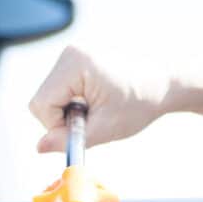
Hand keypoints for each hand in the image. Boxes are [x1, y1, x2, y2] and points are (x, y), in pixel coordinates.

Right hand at [29, 46, 169, 152]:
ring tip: (96, 111)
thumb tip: (38, 147)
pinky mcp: (76, 60)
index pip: (41, 105)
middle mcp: (70, 54)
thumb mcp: (104, 128)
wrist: (164, 84)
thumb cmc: (140, 103)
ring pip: (47, 97)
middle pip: (41, 100)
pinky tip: (94, 103)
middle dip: (60, 119)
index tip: (84, 129)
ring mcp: (72, 55)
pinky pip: (58, 90)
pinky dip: (71, 103)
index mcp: (76, 64)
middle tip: (91, 122)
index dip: (57, 126)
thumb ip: (68, 140)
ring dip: (66, 112)